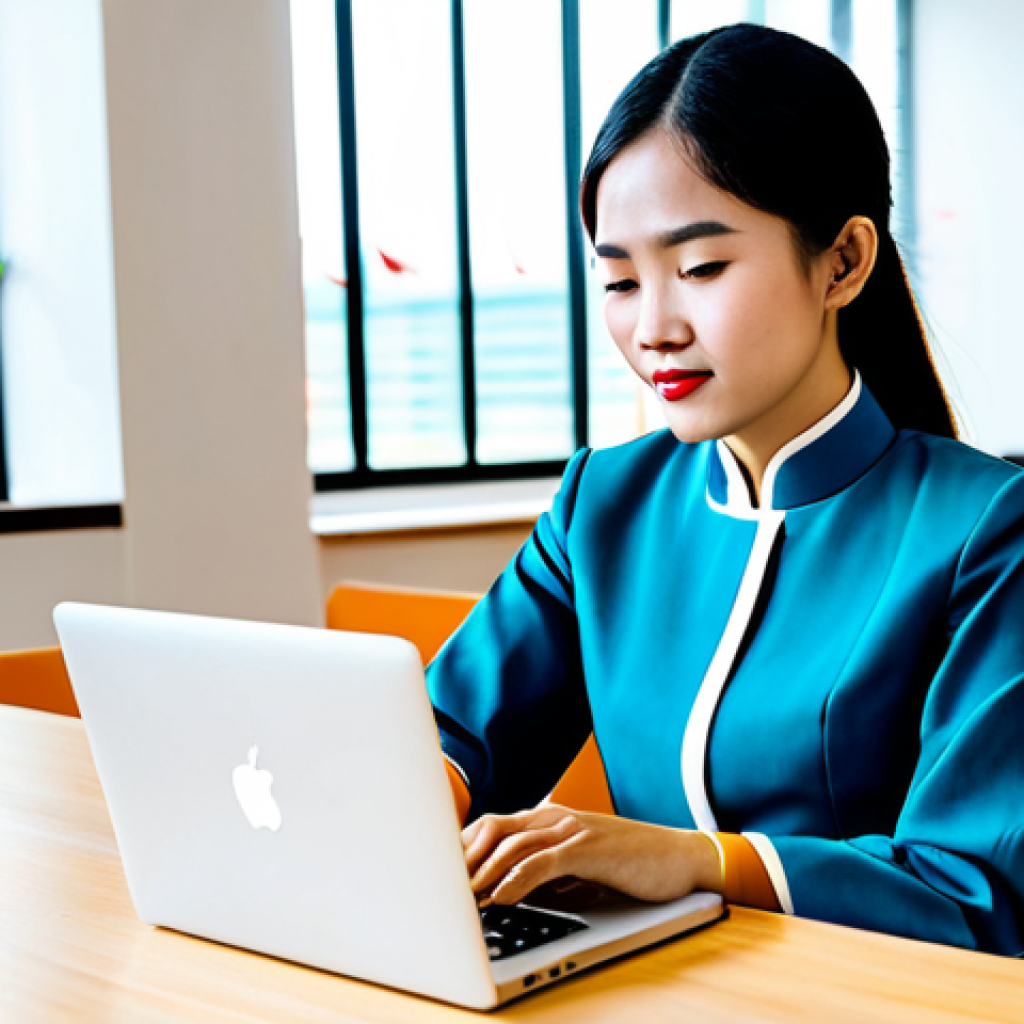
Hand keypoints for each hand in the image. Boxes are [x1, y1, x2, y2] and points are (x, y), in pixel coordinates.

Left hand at [462, 804, 722, 906]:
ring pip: (513, 844)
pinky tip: (500, 896)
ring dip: (483, 873)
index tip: (442, 875)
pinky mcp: (590, 848)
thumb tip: (510, 891)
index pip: (494, 825)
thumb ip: (548, 869)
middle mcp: (556, 819)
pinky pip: (543, 861)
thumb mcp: (580, 865)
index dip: (464, 848)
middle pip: (494, 828)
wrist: (680, 857)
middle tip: (443, 888)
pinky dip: (516, 879)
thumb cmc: (631, 864)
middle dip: (464, 858)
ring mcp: (573, 830)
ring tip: (463, 899)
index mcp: (551, 820)